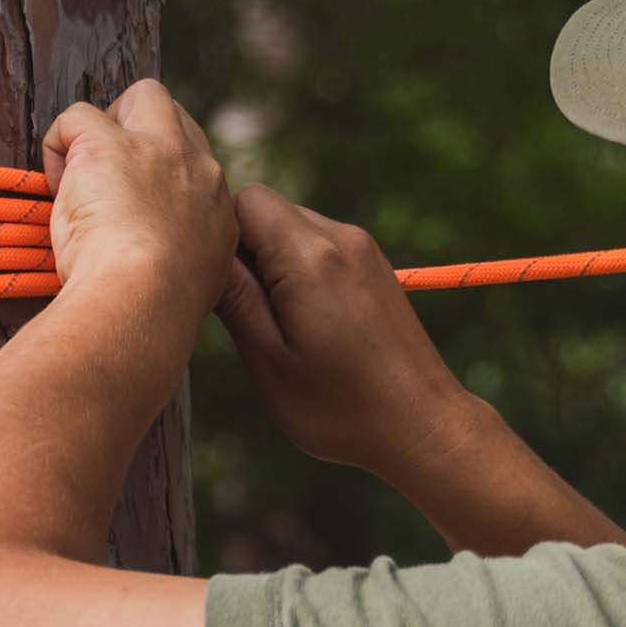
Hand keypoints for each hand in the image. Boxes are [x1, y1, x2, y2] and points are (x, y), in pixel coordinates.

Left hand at [40, 80, 237, 318]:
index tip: (135, 210)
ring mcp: (158, 149)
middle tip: (108, 176)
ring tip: (80, 173)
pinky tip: (54, 184)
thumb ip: (186, 260)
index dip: (161, 179)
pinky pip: (78, 115)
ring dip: (107, 126)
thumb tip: (164, 260)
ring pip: (144, 96)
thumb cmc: (157, 309)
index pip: (195, 168)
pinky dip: (58, 142)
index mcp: (218, 208)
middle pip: (178, 118)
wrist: (143, 300)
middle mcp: (198, 170)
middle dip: (142, 133)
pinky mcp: (108, 143)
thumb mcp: (192, 286)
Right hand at [216, 183, 469, 479]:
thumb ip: (233, 298)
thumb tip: (202, 255)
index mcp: (310, 256)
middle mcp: (340, 238)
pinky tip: (304, 322)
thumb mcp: (269, 360)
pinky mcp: (374, 265)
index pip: (243, 201)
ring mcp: (363, 249)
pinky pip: (319, 246)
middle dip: (243, 250)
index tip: (213, 285)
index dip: (217, 236)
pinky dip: (299, 271)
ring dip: (271, 263)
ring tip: (274, 323)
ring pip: (292, 227)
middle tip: (240, 311)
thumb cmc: (342, 407)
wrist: (423, 426)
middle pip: (268, 209)